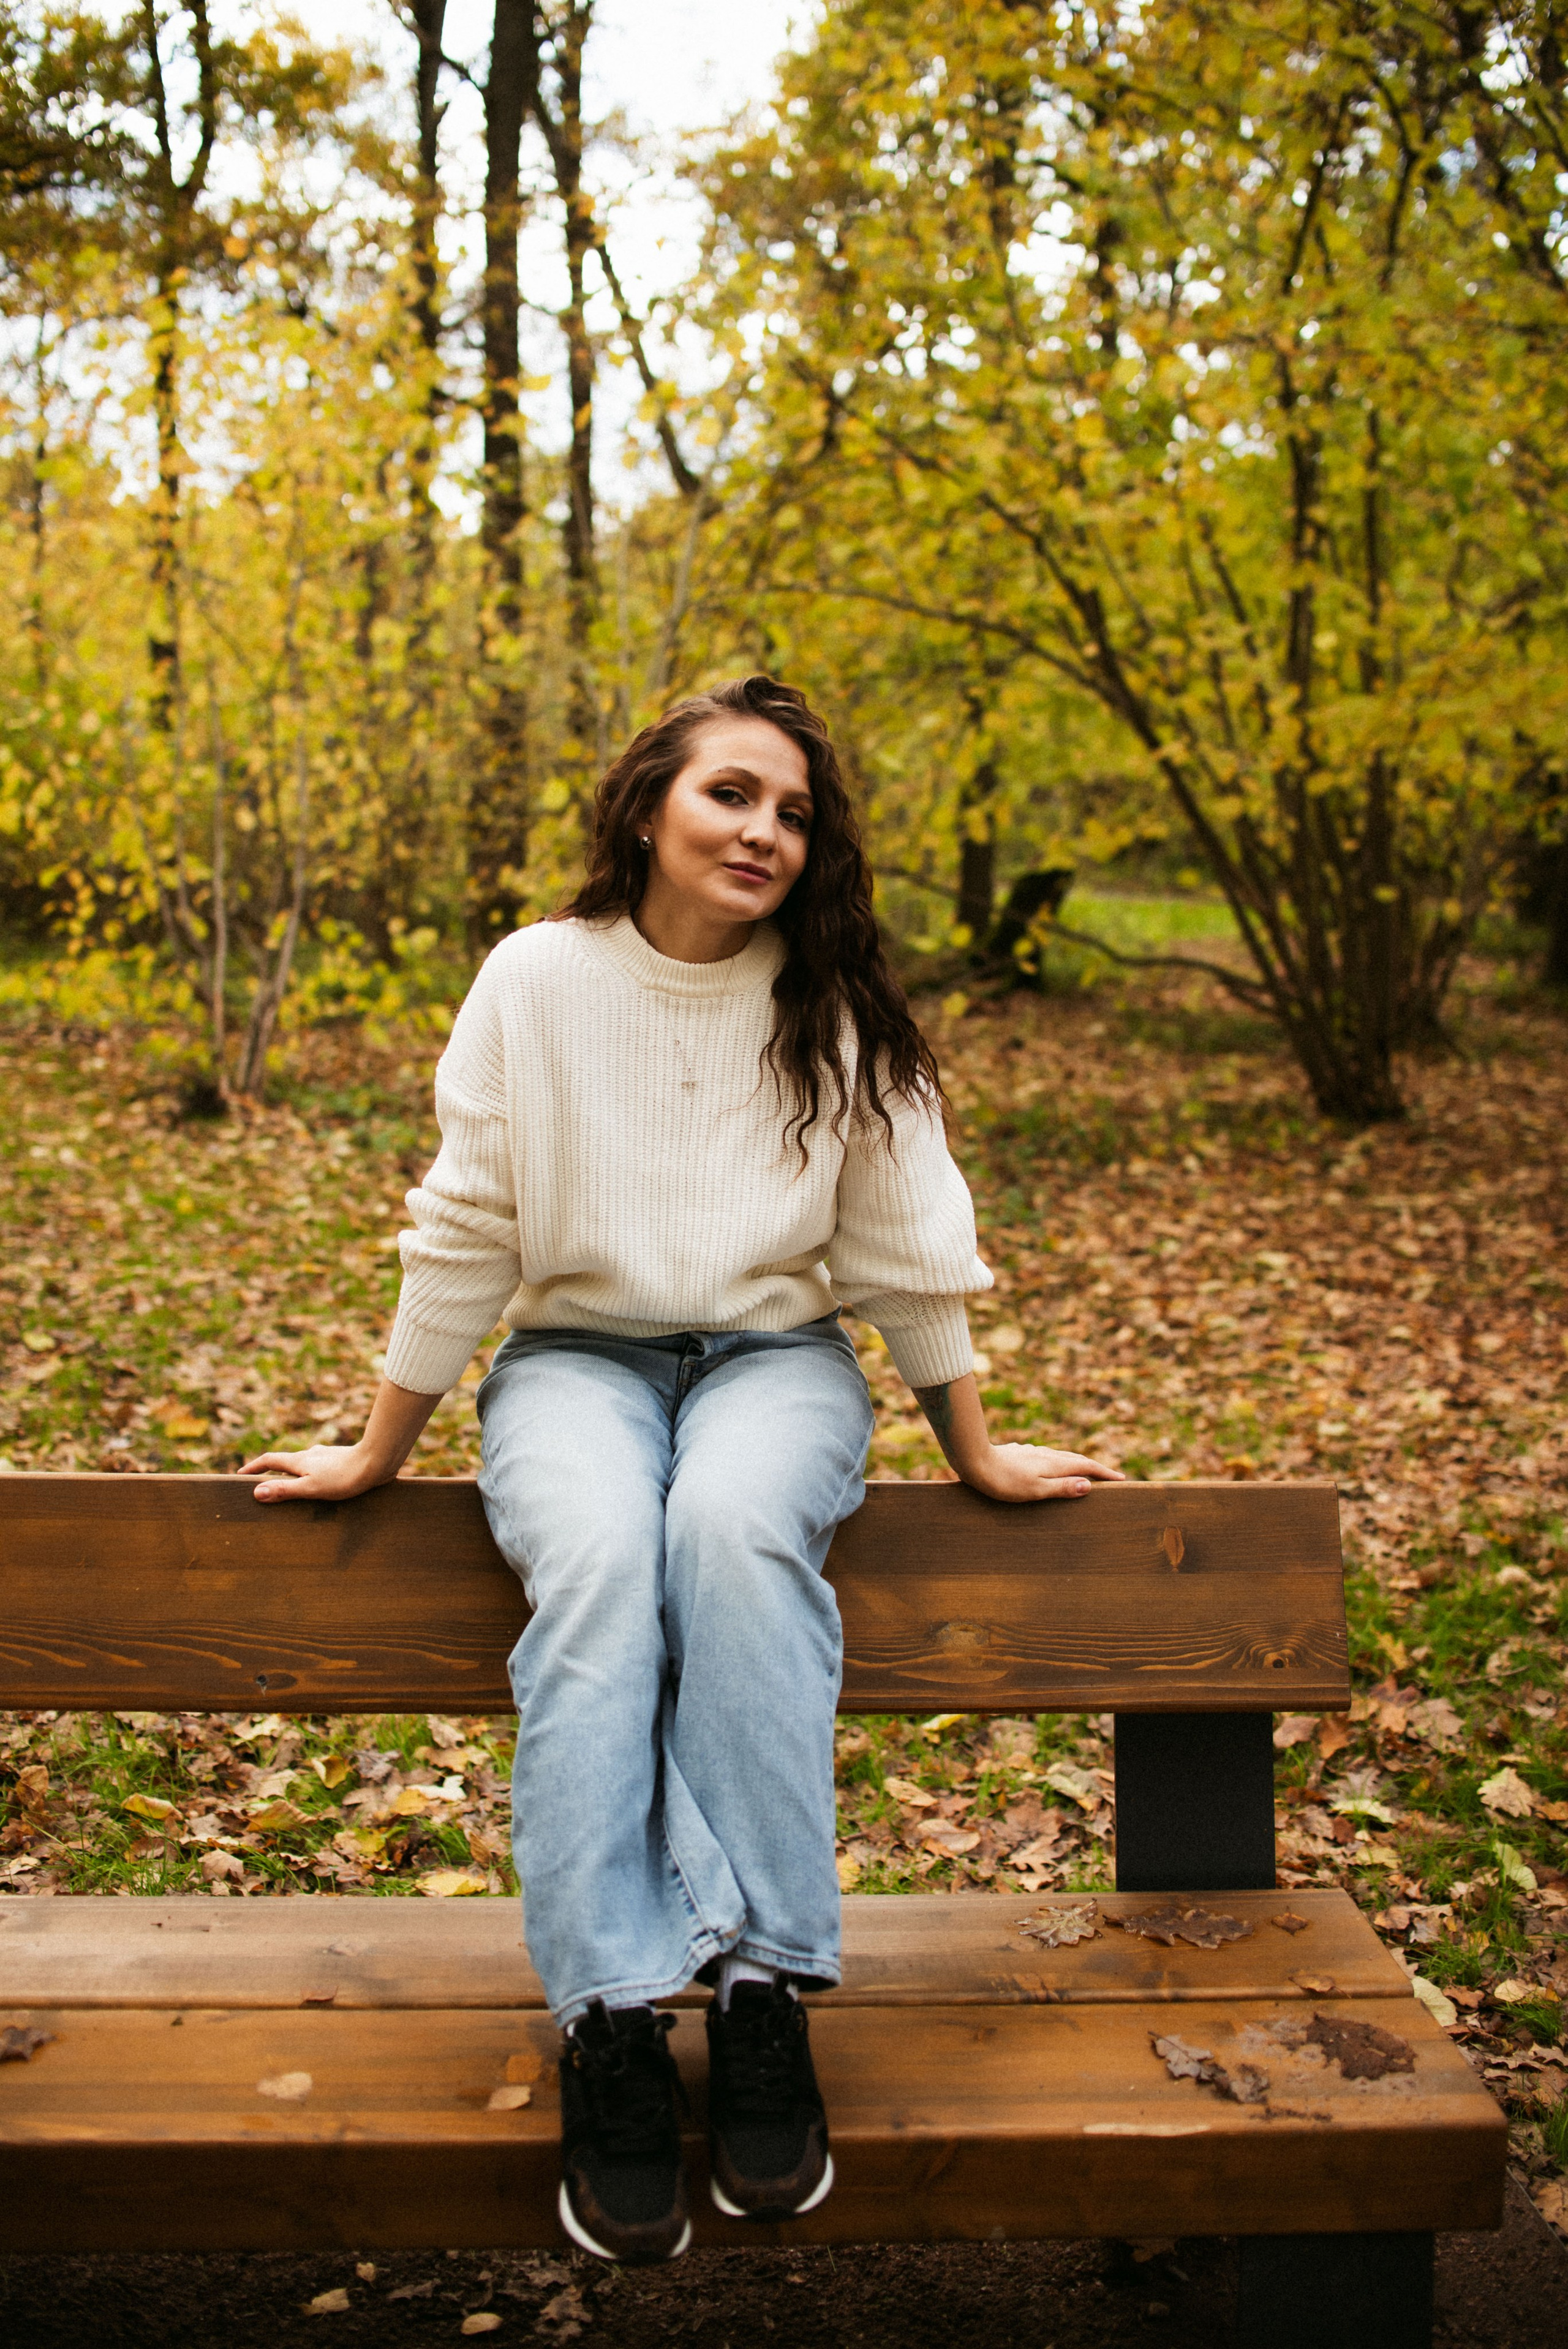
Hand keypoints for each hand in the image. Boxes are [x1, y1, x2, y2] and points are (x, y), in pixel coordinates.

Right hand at [239, 1440, 394, 1503]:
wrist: (377, 1461)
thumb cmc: (344, 1477)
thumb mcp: (311, 1487)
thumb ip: (284, 1490)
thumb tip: (256, 1493)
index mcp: (300, 1460)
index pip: (269, 1460)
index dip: (253, 1467)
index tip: (240, 1475)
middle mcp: (311, 1455)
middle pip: (285, 1463)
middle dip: (273, 1473)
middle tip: (264, 1486)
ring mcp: (326, 1457)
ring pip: (304, 1466)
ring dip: (294, 1476)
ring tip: (292, 1492)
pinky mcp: (341, 1462)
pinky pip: (320, 1470)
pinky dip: (312, 1478)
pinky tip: (321, 1488)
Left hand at [961, 1442, 1124, 1504]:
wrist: (974, 1461)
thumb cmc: (1004, 1482)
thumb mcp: (1035, 1490)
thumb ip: (1061, 1488)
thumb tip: (1088, 1485)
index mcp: (1053, 1464)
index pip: (1086, 1467)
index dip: (1104, 1473)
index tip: (1121, 1479)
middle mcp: (1046, 1454)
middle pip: (1076, 1459)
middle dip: (1094, 1467)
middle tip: (1108, 1476)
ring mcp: (1032, 1452)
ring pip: (1060, 1456)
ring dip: (1075, 1464)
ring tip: (1082, 1472)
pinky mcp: (1020, 1454)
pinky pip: (1046, 1457)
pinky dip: (1057, 1463)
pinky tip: (1049, 1466)